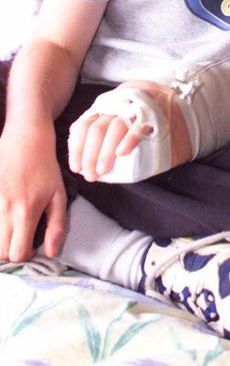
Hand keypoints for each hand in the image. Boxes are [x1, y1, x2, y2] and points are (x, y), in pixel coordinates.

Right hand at [0, 122, 66, 261]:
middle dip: (10, 252)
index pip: (17, 253)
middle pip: (0, 253)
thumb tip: (51, 254)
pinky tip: (4, 216)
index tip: (30, 244)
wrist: (25, 140)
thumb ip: (57, 225)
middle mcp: (5, 210)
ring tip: (11, 228)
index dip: (25, 254)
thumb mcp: (59, 194)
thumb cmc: (45, 168)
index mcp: (26, 211)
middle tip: (20, 238)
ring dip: (1, 239)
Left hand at [68, 104, 148, 181]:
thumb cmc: (150, 118)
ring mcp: (138, 108)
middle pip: (97, 128)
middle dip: (89, 154)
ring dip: (105, 152)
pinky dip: (128, 139)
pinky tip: (122, 153)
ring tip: (103, 171)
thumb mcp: (123, 118)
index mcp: (109, 106)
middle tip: (90, 175)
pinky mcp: (156, 115)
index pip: (84, 124)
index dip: (77, 147)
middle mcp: (120, 104)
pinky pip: (138, 125)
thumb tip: (86, 161)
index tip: (76, 167)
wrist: (183, 103)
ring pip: (114, 127)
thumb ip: (106, 132)